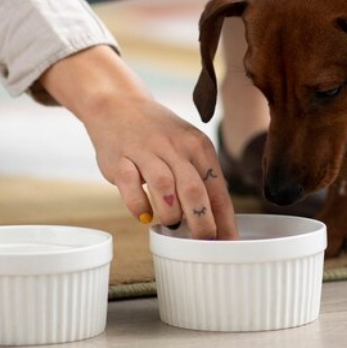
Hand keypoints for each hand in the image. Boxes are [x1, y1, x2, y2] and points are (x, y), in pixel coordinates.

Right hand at [39, 46, 237, 239]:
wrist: (118, 104)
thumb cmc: (159, 135)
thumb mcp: (187, 148)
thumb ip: (201, 179)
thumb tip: (219, 222)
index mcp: (198, 146)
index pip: (217, 188)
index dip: (224, 219)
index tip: (228, 243)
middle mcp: (174, 147)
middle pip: (194, 190)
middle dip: (201, 222)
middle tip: (203, 242)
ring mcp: (145, 151)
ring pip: (164, 187)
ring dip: (171, 213)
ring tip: (173, 224)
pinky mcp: (119, 159)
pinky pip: (131, 186)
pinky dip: (139, 206)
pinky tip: (145, 216)